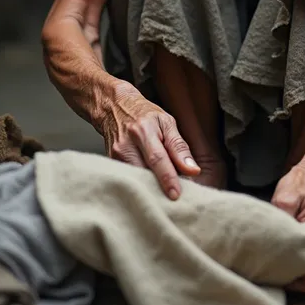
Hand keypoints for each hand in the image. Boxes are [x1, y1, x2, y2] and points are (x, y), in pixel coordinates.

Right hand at [102, 82, 200, 198]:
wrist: (114, 108)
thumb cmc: (144, 114)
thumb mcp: (166, 122)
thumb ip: (179, 146)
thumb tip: (193, 170)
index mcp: (143, 130)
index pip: (157, 159)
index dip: (167, 178)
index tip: (176, 195)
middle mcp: (126, 144)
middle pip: (145, 174)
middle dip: (161, 188)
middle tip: (177, 196)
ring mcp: (115, 156)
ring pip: (137, 180)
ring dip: (152, 188)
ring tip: (166, 192)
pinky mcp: (111, 164)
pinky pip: (130, 179)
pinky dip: (142, 184)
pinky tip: (152, 186)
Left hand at [271, 161, 304, 293]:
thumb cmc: (302, 182)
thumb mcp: (285, 195)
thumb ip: (281, 219)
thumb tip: (272, 242)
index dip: (300, 280)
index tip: (281, 274)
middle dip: (301, 282)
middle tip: (280, 275)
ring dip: (304, 275)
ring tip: (284, 269)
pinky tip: (292, 260)